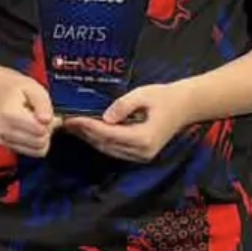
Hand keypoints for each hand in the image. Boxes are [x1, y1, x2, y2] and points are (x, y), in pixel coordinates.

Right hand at [0, 76, 58, 157]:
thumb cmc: (17, 91)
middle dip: (48, 130)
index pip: (39, 130)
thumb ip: (42, 103)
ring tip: (38, 123)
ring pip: (38, 150)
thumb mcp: (33, 88)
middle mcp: (4, 131)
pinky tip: (34, 131)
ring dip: (43, 138)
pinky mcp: (9, 147)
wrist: (0, 95)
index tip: (47, 113)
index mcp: (9, 115)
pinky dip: (38, 143)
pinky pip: (33, 153)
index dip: (49, 122)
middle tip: (45, 118)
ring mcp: (6, 141)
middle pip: (39, 142)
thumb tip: (46, 119)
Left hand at [60, 83, 189, 162]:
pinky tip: (88, 130)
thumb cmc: (165, 97)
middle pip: (106, 144)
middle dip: (85, 133)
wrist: (185, 107)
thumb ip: (124, 105)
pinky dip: (100, 140)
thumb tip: (105, 117)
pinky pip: (115, 149)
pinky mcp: (139, 154)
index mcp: (144, 138)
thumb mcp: (144, 94)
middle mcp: (141, 152)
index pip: (109, 134)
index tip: (72, 118)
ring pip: (108, 149)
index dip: (89, 127)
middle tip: (66, 121)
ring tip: (72, 125)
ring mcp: (141, 156)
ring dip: (89, 138)